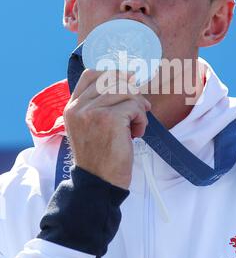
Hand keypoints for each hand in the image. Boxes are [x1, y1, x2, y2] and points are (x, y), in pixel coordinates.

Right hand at [63, 69, 150, 188]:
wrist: (98, 183)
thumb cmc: (100, 157)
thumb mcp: (90, 127)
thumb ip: (99, 105)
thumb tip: (130, 80)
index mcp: (72, 107)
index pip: (91, 74)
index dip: (113, 75)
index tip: (128, 85)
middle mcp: (79, 107)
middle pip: (113, 79)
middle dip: (132, 92)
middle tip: (140, 108)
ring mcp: (93, 112)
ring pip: (126, 90)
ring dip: (138, 107)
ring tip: (135, 125)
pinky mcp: (110, 119)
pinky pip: (135, 106)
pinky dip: (141, 119)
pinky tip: (136, 134)